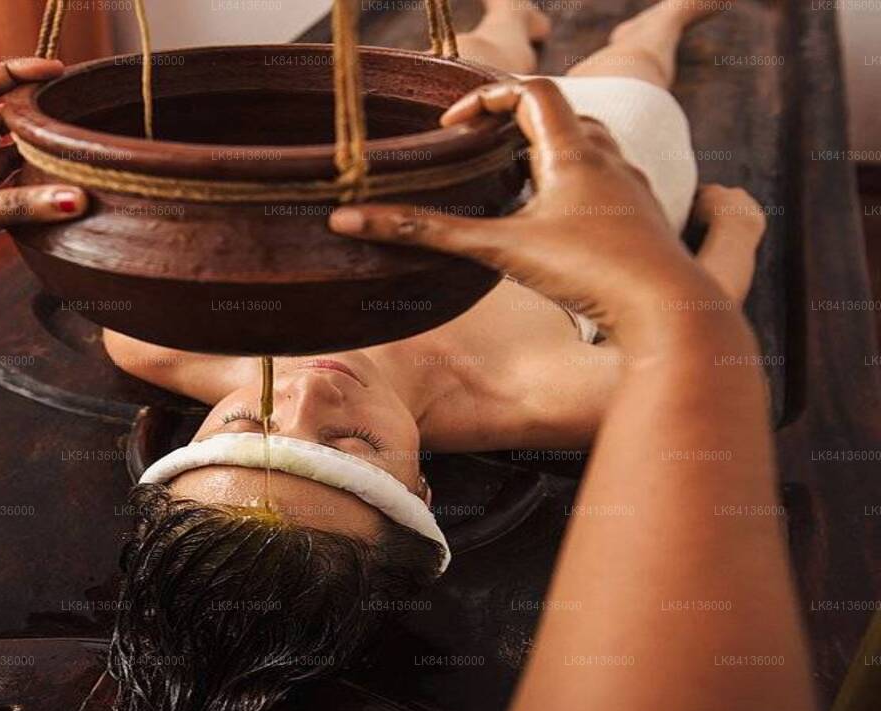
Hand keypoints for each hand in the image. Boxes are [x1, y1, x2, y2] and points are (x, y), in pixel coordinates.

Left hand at [0, 57, 86, 316]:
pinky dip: (34, 209)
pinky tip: (60, 208)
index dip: (13, 73)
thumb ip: (12, 206)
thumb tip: (74, 198)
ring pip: (10, 169)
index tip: (54, 70)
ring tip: (81, 163)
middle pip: (3, 127)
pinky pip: (10, 211)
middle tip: (78, 117)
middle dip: (36, 120)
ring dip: (39, 166)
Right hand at [329, 79, 736, 348]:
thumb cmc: (590, 272)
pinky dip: (578, 182)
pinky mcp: (644, 220)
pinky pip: (609, 181)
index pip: (531, 91)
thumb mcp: (498, 249)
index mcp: (574, 152)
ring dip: (551, 148)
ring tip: (517, 178)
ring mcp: (632, 189)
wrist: (669, 313)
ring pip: (591, 145)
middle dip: (517, 121)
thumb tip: (348, 219)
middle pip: (562, 113)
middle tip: (481, 147)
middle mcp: (609, 160)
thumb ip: (426, 232)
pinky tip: (560, 219)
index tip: (453, 126)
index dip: (488, 97)